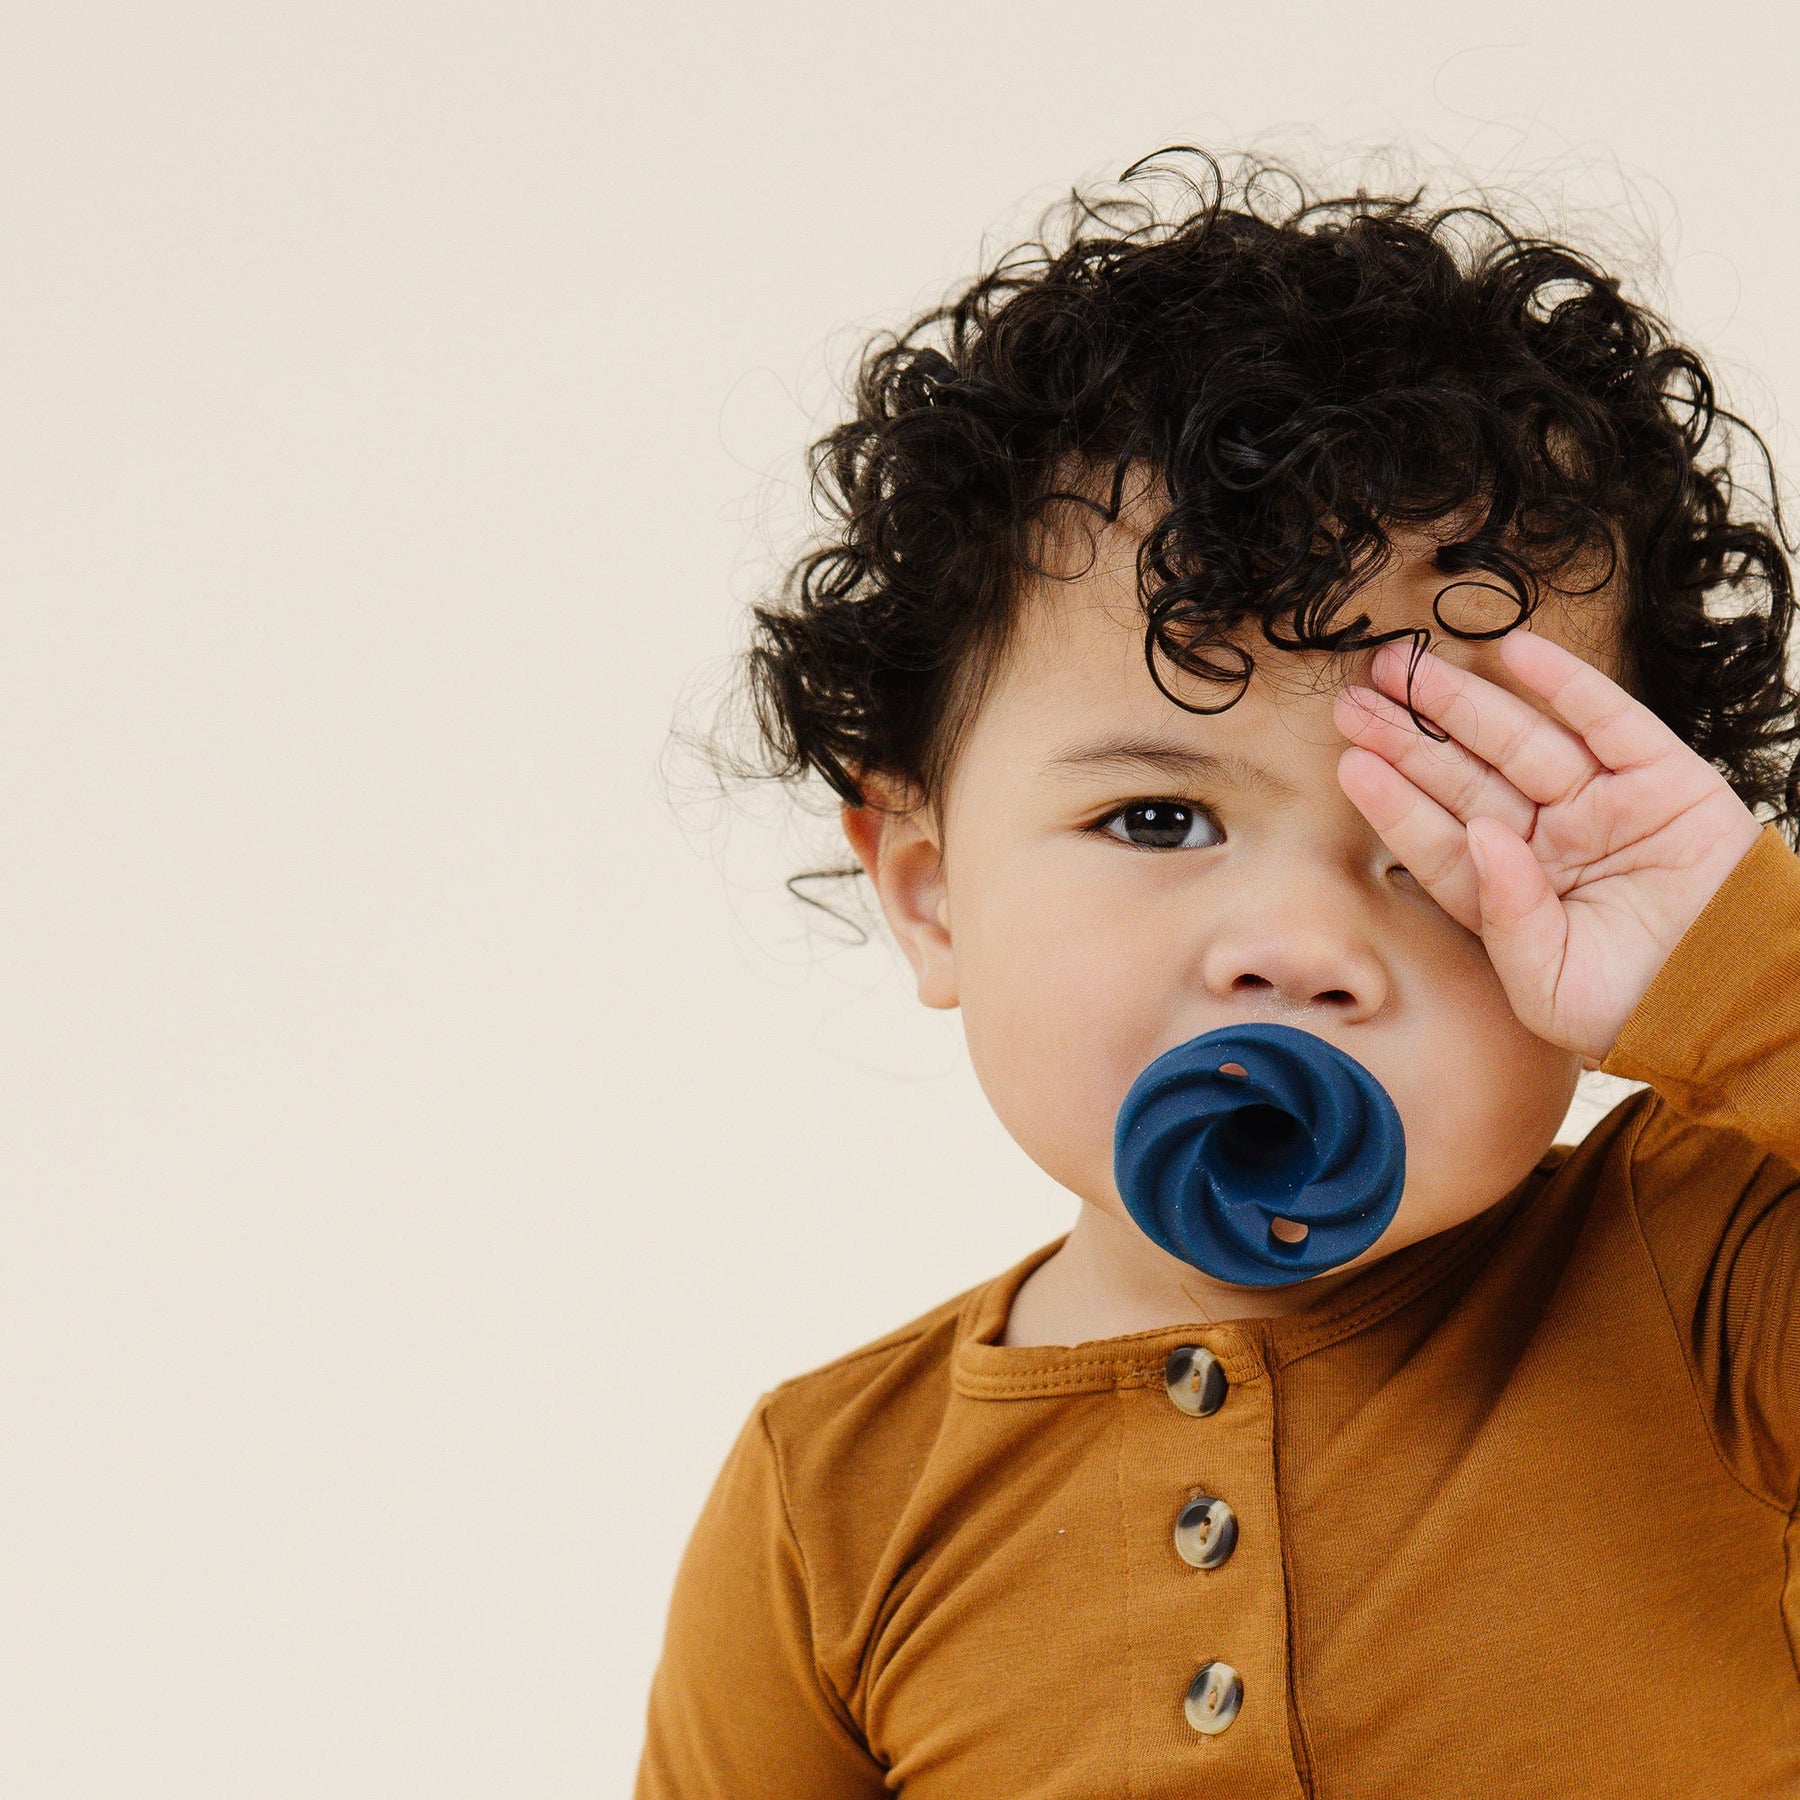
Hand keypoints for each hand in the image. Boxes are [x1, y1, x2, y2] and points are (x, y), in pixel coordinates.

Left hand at [1334, 630, 1763, 1063]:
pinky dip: (1563, 683)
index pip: (1441, 840)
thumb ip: (1505, 918)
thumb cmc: (1639, 1008)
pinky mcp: (1663, 778)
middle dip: (1409, 740)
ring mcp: (1603, 806)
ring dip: (1460, 702)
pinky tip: (1511, 650)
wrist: (1741, 1003)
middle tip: (1354, 702)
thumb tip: (1481, 836)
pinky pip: (1607, 719)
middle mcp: (1550, 842)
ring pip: (1519, 741)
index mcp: (1513, 895)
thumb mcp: (1549, 986)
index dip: (1396, 803)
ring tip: (1403, 669)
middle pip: (1465, 780)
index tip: (1352, 766)